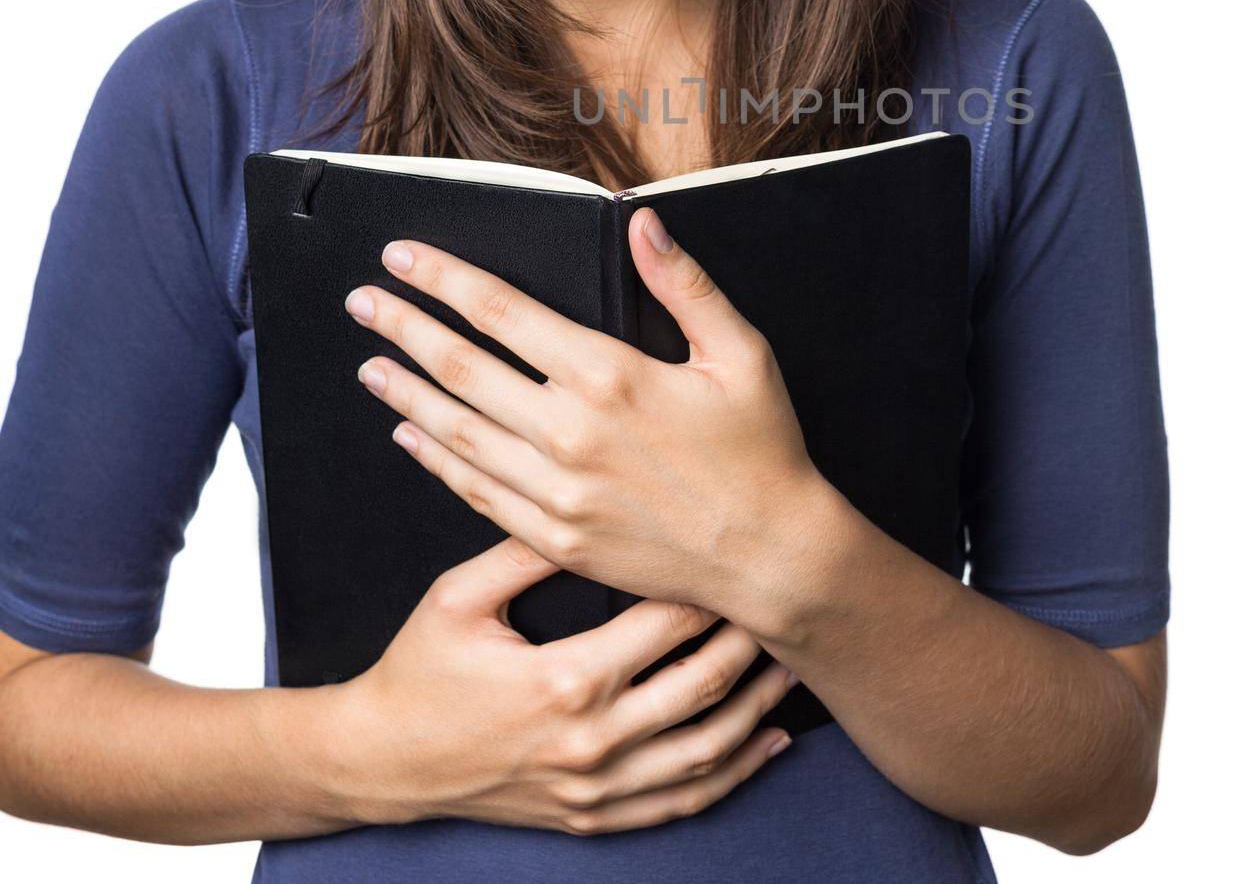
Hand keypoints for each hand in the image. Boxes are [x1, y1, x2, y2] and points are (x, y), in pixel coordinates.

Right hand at [333, 535, 796, 830]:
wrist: (380, 762)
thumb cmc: (418, 669)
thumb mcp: (459, 597)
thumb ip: (525, 549)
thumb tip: (585, 494)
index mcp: (566, 678)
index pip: (668, 625)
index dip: (712, 587)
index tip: (742, 550)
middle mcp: (592, 740)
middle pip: (703, 685)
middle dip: (751, 639)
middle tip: (783, 596)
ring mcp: (595, 788)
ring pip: (706, 751)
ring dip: (759, 706)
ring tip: (794, 663)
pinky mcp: (592, 816)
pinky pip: (682, 803)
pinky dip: (734, 773)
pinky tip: (769, 742)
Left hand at [343, 206, 821, 624]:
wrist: (770, 555)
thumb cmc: (761, 448)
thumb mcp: (740, 352)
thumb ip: (682, 283)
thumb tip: (641, 221)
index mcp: (609, 376)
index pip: (502, 312)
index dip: (445, 280)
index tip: (402, 256)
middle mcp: (569, 433)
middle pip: (462, 367)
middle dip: (405, 327)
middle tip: (362, 300)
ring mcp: (555, 493)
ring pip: (456, 431)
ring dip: (405, 393)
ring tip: (369, 362)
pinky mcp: (554, 538)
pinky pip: (476, 492)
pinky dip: (435, 459)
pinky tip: (409, 436)